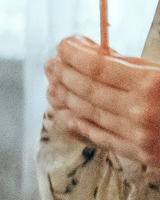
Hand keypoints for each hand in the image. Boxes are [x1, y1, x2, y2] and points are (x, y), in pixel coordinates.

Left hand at [46, 35, 159, 165]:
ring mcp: (139, 137)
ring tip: (52, 82)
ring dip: (64, 95)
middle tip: (51, 62)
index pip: (97, 67)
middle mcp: (141, 112)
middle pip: (86, 89)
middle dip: (63, 72)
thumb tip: (96, 56)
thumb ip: (135, 66)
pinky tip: (63, 112)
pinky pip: (100, 137)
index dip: (74, 53)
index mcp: (152, 85)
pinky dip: (77, 123)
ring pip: (88, 113)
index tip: (64, 43)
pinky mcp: (142, 156)